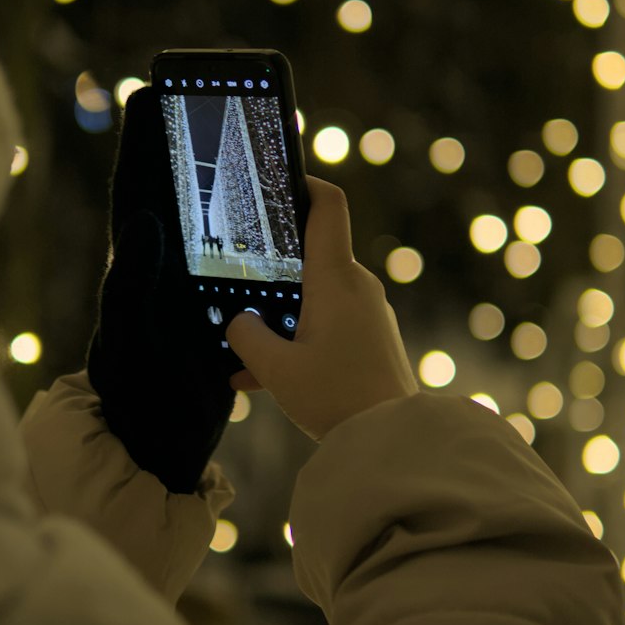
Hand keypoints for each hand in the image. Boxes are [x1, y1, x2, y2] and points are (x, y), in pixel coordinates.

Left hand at [86, 85, 236, 493]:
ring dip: (236, 192)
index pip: (138, 190)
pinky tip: (288, 229)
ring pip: (217, 231)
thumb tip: (143, 214)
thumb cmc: (134, 398)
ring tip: (261, 150)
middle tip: (220, 101)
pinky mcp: (218, 317)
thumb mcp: (129, 337)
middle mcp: (162, 273)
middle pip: (181, 199)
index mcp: (136, 267)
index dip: (142, 142)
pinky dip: (263, 244)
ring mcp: (191, 294)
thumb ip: (130, 280)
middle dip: (196, 149)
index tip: (149, 91)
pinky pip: (245, 270)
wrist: (157, 452)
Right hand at [226, 176, 418, 441]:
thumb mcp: (276, 369)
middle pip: (310, 256)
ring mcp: (367, 313)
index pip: (328, 206)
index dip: (304, 184)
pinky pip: (325, 327)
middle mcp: (357, 286)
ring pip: (313, 299)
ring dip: (278, 318)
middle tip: (231, 281)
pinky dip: (295, 343)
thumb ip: (246, 337)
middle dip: (270, 271)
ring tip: (239, 351)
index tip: (276, 184)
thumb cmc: (337, 397)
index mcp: (336, 278)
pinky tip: (259, 380)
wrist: (393, 441)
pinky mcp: (371, 339)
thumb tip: (240, 322)